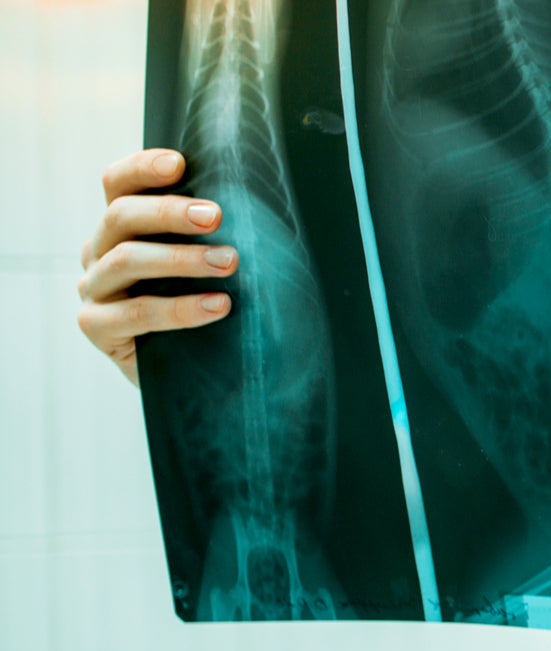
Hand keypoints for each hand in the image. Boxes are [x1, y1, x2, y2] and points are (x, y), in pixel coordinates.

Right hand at [77, 149, 238, 386]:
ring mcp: (94, 291)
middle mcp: (98, 254)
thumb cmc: (204, 316)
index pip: (117, 185)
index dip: (143, 169)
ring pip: (127, 260)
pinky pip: (136, 313)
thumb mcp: (204, 272)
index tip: (180, 164)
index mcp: (118, 230)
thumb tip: (251, 209)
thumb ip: (205, 240)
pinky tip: (218, 306)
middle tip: (217, 217)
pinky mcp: (96, 328)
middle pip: (121, 216)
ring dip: (181, 259)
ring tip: (229, 262)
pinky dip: (180, 309)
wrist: (192, 381)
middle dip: (171, 213)